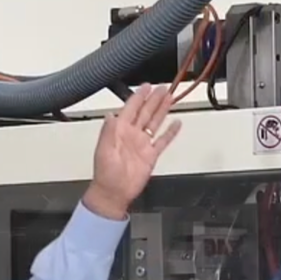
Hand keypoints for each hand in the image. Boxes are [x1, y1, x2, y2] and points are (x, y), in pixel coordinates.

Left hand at [82, 84, 180, 218]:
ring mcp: (142, 145)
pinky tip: (176, 124)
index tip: (146, 86)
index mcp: (120, 131)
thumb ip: (108, 132)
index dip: (139, 97)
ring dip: (162, 110)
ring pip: (155, 123)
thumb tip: (110, 115)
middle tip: (163, 88)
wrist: (114, 193)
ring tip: (170, 99)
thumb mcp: (104, 151)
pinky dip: (170, 132)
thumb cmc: (105, 174)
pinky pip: (163, 141)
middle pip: (146, 113)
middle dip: (154, 99)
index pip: (131, 109)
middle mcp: (132, 135)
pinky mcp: (151, 155)